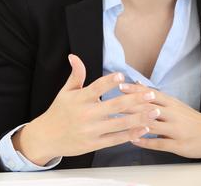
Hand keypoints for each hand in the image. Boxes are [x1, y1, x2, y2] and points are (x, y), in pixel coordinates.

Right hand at [12, 54, 159, 165]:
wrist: (45, 138)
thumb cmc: (58, 112)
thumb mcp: (65, 92)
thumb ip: (76, 75)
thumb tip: (74, 56)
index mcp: (80, 99)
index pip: (96, 88)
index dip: (109, 81)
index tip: (122, 76)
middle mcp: (86, 114)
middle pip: (114, 106)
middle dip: (135, 100)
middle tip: (151, 94)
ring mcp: (91, 130)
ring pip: (119, 124)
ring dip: (139, 118)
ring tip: (155, 112)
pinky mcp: (94, 144)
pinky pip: (115, 139)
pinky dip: (130, 134)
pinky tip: (144, 129)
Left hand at [119, 83, 200, 158]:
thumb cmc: (192, 120)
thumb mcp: (176, 104)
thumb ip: (157, 97)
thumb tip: (140, 84)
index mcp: (172, 103)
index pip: (151, 94)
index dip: (135, 90)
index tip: (120, 85)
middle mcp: (173, 114)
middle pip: (149, 107)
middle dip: (130, 105)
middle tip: (113, 103)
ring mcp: (175, 129)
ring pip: (153, 124)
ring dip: (135, 123)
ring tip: (118, 122)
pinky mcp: (178, 144)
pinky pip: (160, 143)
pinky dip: (146, 141)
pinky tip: (134, 140)